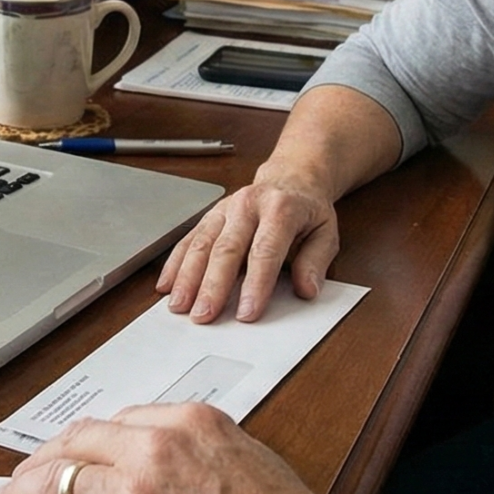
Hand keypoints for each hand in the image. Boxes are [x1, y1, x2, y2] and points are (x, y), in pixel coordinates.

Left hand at [0, 403, 375, 493]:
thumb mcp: (253, 467)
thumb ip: (205, 457)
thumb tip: (175, 473)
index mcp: (191, 424)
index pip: (119, 424)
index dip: (88, 444)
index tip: (76, 457)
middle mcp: (156, 450)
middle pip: (78, 444)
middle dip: (45, 461)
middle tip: (26, 479)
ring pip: (53, 483)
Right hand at [156, 173, 340, 322]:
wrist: (291, 178)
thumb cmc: (307, 211)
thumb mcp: (326, 233)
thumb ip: (316, 262)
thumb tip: (307, 289)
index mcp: (281, 208)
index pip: (265, 250)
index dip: (255, 283)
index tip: (247, 312)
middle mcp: (248, 205)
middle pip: (226, 248)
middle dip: (213, 285)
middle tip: (204, 315)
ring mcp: (225, 209)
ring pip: (201, 243)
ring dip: (187, 277)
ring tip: (179, 306)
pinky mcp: (210, 216)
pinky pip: (188, 239)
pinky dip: (175, 264)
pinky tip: (167, 285)